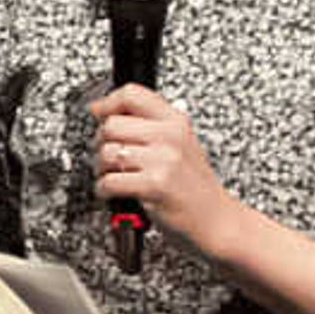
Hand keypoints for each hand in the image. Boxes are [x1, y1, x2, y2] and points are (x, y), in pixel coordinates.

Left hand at [90, 83, 233, 243]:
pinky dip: (103, 191)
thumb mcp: (181, 145)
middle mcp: (170, 135)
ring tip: (115, 177)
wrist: (216, 220)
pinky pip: (109, 181)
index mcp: (176, 121)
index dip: (107, 103)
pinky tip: (114, 193)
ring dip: (101, 170)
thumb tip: (108, 113)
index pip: (132, 94)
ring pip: (106, 153)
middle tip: (108, 157)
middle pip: (111, 125)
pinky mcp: (155, 184)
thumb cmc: (194, 187)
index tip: (98, 112)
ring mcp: (164, 159)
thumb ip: (150, 127)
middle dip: (100, 144)